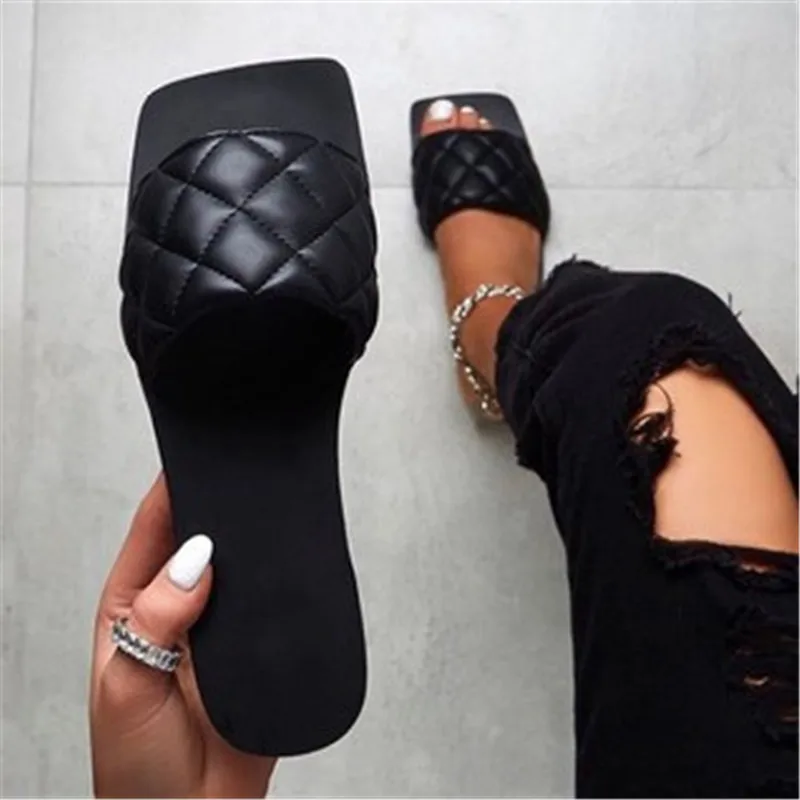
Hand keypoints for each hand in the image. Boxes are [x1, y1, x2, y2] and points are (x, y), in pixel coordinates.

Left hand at [90, 475, 275, 797]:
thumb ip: (156, 620)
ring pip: (242, 567)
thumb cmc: (139, 769)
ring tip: (272, 514)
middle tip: (244, 479)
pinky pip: (273, 604)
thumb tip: (193, 560)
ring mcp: (220, 626)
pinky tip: (293, 566)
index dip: (172, 490)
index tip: (195, 456)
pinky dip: (283, 583)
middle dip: (219, 509)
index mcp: (134, 606)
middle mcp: (180, 608)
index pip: (152, 529)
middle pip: (201, 539)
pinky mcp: (258, 647)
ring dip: (254, 545)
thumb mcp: (126, 688)